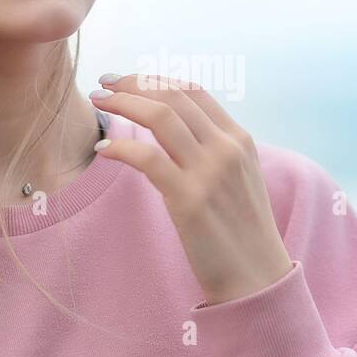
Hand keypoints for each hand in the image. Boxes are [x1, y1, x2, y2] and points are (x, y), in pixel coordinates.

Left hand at [89, 73, 293, 304]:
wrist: (257, 276)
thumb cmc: (242, 232)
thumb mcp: (238, 179)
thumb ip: (213, 152)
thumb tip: (175, 135)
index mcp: (239, 139)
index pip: (193, 91)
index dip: (156, 79)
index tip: (129, 80)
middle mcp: (226, 148)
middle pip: (173, 96)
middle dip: (133, 84)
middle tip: (104, 84)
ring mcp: (209, 171)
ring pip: (160, 117)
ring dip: (123, 103)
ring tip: (99, 102)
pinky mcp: (189, 199)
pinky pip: (147, 157)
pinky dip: (121, 146)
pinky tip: (104, 149)